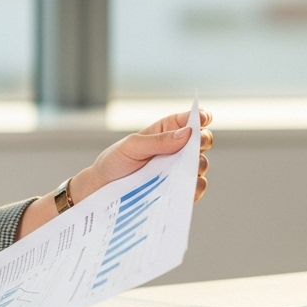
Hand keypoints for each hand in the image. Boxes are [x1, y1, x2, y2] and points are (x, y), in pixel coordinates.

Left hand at [74, 109, 212, 202]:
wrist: (102, 189)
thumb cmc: (115, 162)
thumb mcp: (132, 146)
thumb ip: (158, 140)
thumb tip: (186, 133)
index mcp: (166, 131)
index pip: (189, 120)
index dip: (201, 116)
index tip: (203, 118)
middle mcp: (176, 149)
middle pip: (201, 140)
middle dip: (203, 140)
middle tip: (197, 144)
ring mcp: (178, 170)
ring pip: (201, 164)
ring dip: (199, 164)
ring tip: (189, 166)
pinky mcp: (178, 190)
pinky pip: (196, 187)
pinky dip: (197, 186)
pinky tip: (189, 185)